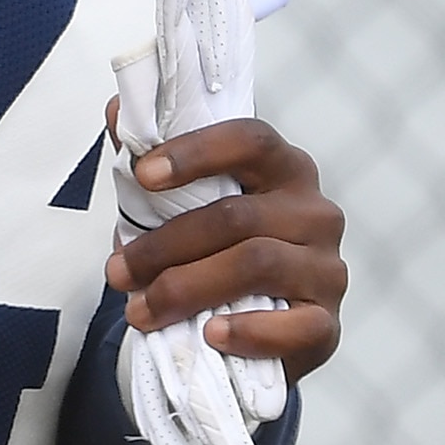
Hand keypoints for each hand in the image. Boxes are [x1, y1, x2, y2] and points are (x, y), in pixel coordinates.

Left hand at [106, 113, 347, 380]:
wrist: (257, 328)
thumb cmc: (217, 252)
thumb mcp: (184, 206)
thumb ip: (153, 159)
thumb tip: (116, 109)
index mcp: (285, 169)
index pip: (250, 141)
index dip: (195, 153)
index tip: (142, 174)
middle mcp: (316, 212)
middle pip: (237, 216)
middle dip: (164, 246)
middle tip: (116, 272)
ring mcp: (327, 268)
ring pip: (256, 265)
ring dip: (187, 289)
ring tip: (140, 311)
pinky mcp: (327, 324)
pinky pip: (294, 327)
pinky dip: (248, 332)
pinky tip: (210, 335)